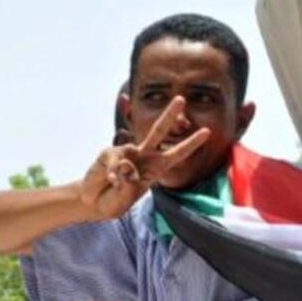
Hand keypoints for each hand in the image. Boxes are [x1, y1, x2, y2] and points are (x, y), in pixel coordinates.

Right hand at [80, 96, 209, 218]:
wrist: (94, 202)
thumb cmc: (115, 201)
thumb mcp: (126, 200)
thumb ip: (128, 185)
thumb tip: (127, 164)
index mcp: (157, 168)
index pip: (177, 154)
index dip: (191, 143)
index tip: (207, 131)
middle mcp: (144, 156)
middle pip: (158, 131)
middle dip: (169, 114)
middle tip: (181, 98)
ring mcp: (127, 152)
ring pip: (130, 149)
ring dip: (124, 172)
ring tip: (117, 184)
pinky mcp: (110, 152)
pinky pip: (115, 160)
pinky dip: (113, 172)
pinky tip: (111, 180)